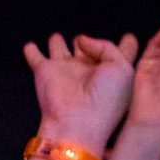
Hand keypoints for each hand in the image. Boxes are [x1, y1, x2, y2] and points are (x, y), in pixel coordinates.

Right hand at [20, 33, 135, 152]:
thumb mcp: (121, 67)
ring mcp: (66, 71)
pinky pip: (35, 57)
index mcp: (112, 72)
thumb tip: (81, 40)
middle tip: (84, 38)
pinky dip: (31, 51)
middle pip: (88, 51)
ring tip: (56, 37)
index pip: (122, 54)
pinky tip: (30, 46)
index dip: (127, 44)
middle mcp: (89, 71)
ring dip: (57, 43)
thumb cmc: (105, 99)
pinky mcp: (45, 72)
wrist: (76, 122)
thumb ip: (106, 46)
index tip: (129, 37)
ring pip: (60, 51)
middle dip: (87, 42)